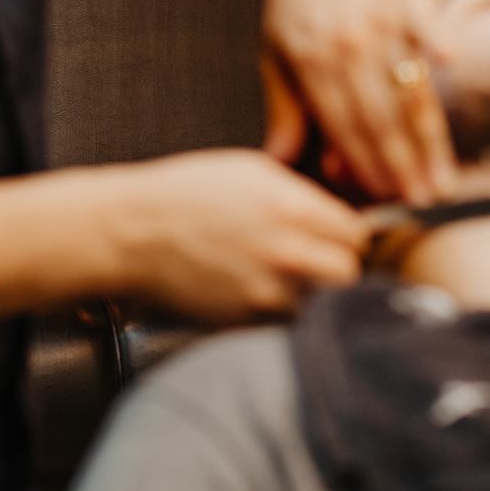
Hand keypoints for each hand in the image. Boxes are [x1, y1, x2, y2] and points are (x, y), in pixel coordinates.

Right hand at [105, 149, 365, 321]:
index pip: (356, 235)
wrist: (133, 233)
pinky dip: (278, 307)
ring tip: (282, 272)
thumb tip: (337, 216)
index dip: (349, 234)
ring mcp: (264, 293)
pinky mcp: (243, 320)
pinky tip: (255, 285)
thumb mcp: (252, 170)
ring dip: (311, 291)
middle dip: (340, 265)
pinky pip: (282, 319)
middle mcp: (285, 254)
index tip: (338, 235)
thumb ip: (301, 194)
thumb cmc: (187, 192)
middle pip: (348, 274)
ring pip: (318, 302)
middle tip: (322, 258)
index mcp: (292, 209)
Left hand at [261, 0, 455, 203]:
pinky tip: (450, 64)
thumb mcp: (276, 53)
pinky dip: (437, 38)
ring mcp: (379, 19)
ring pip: (409, 87)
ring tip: (443, 175)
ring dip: (428, 136)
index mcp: (312, 63)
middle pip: (382, 117)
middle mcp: (348, 44)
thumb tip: (279, 160)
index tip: (386, 198)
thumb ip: (285, 108)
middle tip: (424, 203)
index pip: (345, 126)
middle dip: (404, 167)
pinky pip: (426, 21)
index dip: (368, 166)